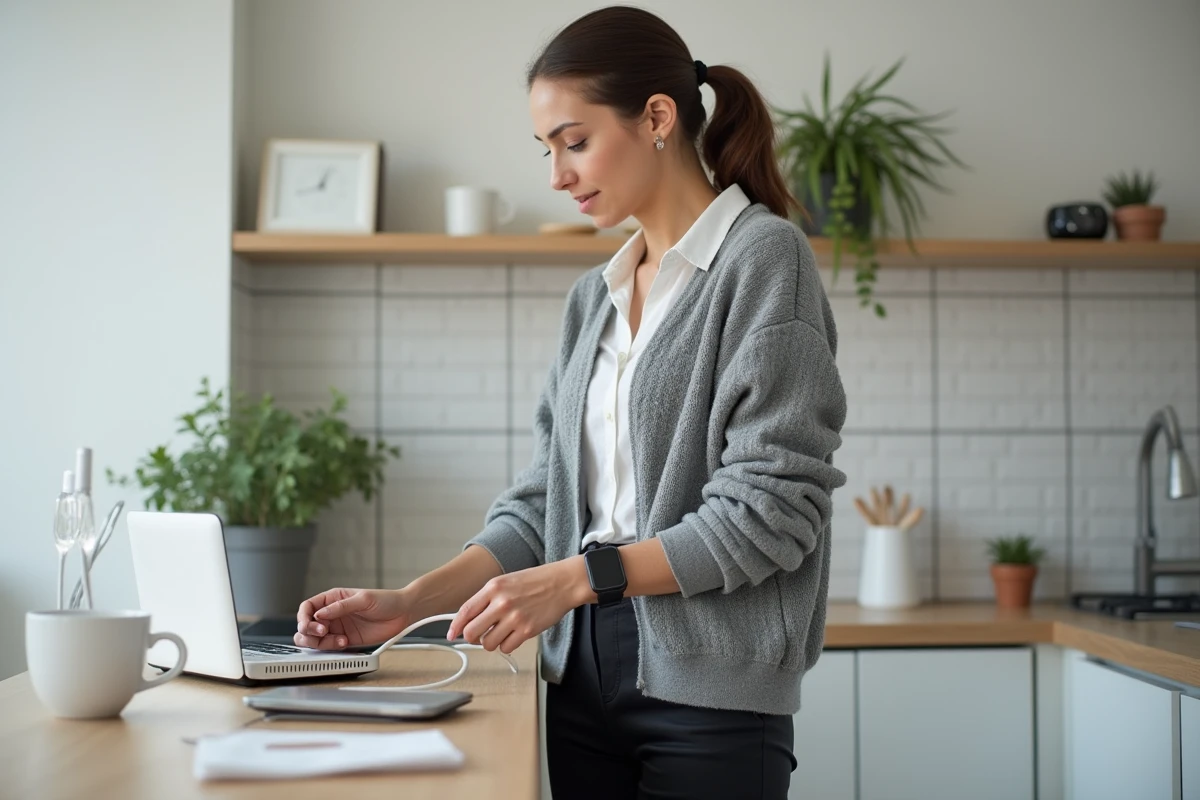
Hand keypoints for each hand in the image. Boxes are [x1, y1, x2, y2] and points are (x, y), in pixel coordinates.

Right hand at [294, 587, 415, 650]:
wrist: (403, 614)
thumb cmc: (386, 600)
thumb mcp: (363, 599)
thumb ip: (341, 607)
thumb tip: (320, 614)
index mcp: (332, 599)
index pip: (307, 608)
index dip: (304, 618)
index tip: (313, 625)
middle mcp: (332, 614)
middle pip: (306, 626)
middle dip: (309, 633)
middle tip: (323, 633)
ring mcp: (337, 628)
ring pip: (315, 640)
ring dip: (322, 643)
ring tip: (339, 640)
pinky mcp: (345, 641)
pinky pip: (329, 648)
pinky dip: (332, 649)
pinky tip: (345, 643)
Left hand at [446, 559, 586, 654]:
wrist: (562, 583)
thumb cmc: (536, 581)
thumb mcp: (506, 581)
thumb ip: (487, 598)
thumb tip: (470, 619)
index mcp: (493, 587)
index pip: (465, 611)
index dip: (456, 626)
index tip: (452, 634)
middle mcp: (501, 602)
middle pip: (472, 632)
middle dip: (473, 638)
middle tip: (481, 635)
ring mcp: (514, 617)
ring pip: (488, 644)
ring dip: (492, 642)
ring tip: (503, 632)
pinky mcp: (527, 630)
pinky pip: (506, 647)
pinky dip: (507, 645)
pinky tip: (514, 634)